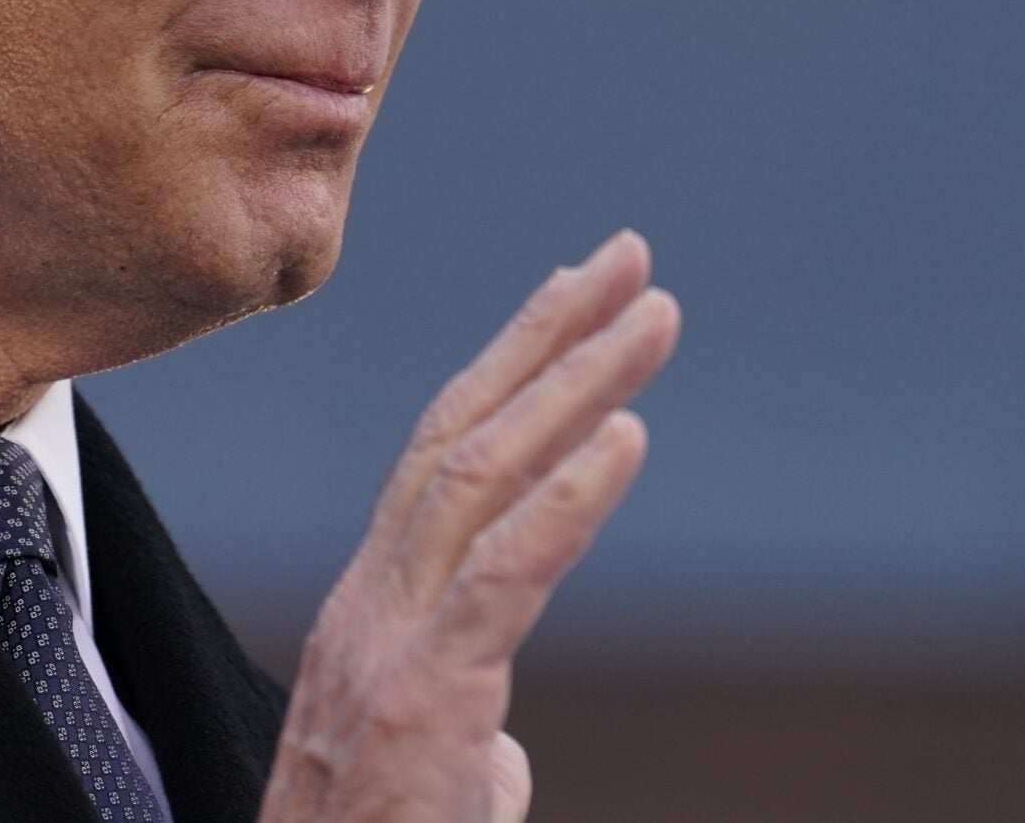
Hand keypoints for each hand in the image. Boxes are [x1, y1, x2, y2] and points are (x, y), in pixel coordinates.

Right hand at [258, 230, 679, 822]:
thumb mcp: (418, 794)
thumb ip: (455, 743)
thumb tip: (497, 755)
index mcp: (371, 614)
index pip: (442, 457)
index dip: (511, 365)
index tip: (578, 296)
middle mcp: (370, 606)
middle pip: (462, 432)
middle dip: (549, 333)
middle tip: (629, 256)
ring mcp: (387, 646)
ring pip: (481, 475)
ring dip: (575, 382)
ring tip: (654, 314)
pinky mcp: (424, 704)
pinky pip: (502, 579)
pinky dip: (570, 498)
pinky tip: (629, 437)